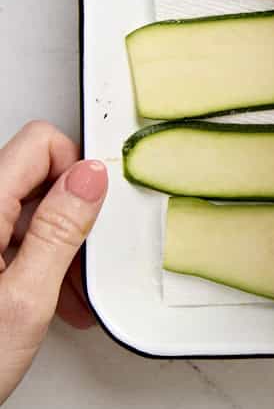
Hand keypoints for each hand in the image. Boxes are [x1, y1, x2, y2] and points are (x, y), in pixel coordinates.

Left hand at [0, 121, 107, 402]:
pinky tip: (44, 298)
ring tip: (64, 291)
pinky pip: (8, 240)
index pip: (39, 144)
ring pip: (23, 211)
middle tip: (80, 260)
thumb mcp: (24, 299)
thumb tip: (90, 178)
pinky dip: (34, 262)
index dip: (76, 169)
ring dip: (55, 245)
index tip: (94, 208)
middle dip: (71, 215)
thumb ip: (61, 231)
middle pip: (33, 177)